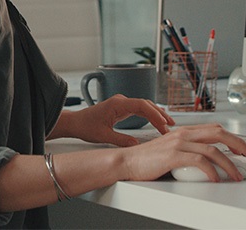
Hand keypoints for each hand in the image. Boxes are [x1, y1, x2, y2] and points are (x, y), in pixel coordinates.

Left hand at [55, 95, 173, 146]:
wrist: (75, 122)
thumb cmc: (85, 126)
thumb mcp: (104, 136)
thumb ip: (121, 140)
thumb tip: (137, 145)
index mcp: (117, 104)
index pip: (142, 105)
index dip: (155, 115)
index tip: (163, 125)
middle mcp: (121, 101)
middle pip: (146, 104)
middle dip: (160, 115)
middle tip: (170, 127)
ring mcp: (121, 104)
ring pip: (144, 106)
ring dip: (156, 114)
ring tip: (168, 124)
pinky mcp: (121, 108)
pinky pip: (139, 110)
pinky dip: (149, 115)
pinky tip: (156, 122)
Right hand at [116, 124, 245, 181]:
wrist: (126, 162)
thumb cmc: (146, 160)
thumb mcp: (171, 151)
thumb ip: (188, 152)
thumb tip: (209, 162)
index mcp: (183, 131)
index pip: (215, 129)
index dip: (234, 138)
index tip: (244, 149)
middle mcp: (183, 134)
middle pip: (219, 133)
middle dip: (239, 144)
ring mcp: (178, 143)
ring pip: (213, 149)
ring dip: (229, 164)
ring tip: (236, 175)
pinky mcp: (173, 155)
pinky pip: (200, 161)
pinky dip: (212, 170)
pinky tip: (215, 178)